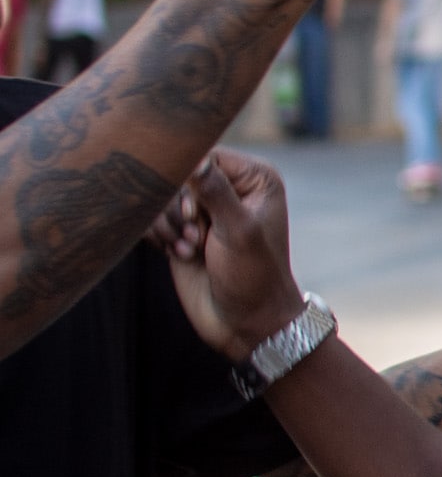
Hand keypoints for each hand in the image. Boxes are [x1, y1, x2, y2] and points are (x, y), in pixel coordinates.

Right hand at [157, 150, 306, 362]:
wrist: (244, 322)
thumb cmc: (253, 276)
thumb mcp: (238, 232)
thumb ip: (215, 192)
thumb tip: (194, 157)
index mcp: (254, 178)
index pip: (204, 154)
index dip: (190, 181)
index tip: (196, 214)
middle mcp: (230, 188)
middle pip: (177, 173)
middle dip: (178, 207)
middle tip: (196, 236)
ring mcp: (204, 209)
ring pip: (160, 195)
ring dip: (167, 224)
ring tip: (190, 249)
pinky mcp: (182, 229)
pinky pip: (152, 217)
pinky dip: (159, 234)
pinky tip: (180, 255)